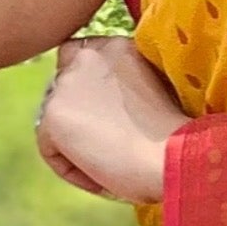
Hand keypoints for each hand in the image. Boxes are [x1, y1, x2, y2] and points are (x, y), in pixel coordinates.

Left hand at [35, 34, 187, 203]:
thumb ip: (122, 86)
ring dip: (75, 145)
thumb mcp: (153, 93)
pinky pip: (50, 149)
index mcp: (115, 46)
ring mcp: (67, 83)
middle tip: (107, 147)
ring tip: (109, 167)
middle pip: (63, 89)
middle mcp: (88, 55)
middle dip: (79, 117)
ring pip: (56, 121)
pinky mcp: (54, 115)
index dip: (88, 90)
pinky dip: (72, 169)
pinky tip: (101, 178)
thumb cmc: (176, 138)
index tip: (109, 117)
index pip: (80, 59)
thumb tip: (99, 107)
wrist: (173, 157)